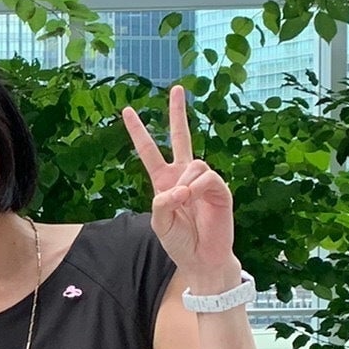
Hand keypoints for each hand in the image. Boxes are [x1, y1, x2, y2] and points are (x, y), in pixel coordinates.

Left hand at [121, 85, 238, 284]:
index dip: (139, 132)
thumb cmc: (179, 241)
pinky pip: (207, 177)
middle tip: (177, 89)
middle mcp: (184, 176)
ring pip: (194, 164)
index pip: (149, 151)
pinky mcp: (220, 190)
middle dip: (177, 113)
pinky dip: (197, 188)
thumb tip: (177, 189)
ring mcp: (203, 181)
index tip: (128, 111)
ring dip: (185, 184)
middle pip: (181, 137)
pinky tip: (194, 198)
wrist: (202, 258)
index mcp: (164, 181)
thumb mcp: (159, 223)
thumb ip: (162, 204)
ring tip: (183, 202)